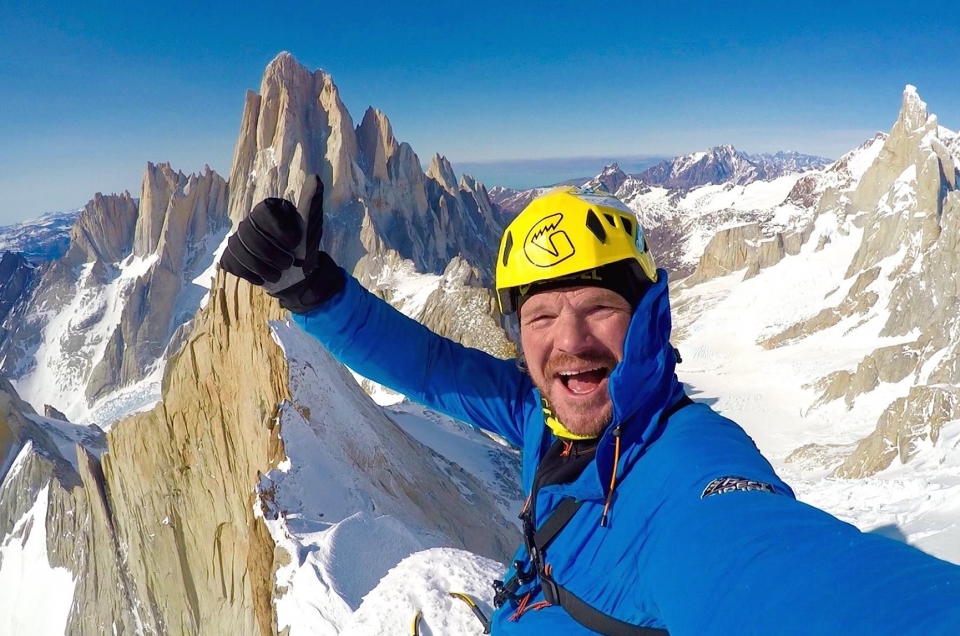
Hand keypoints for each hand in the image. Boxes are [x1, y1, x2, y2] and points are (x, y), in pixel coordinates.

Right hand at [220, 174, 344, 312]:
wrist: (298, 276)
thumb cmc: (305, 248)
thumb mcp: (310, 227)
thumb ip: (310, 203)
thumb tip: (314, 178)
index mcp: (267, 208)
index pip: (263, 214)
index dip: (279, 232)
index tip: (295, 244)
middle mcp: (248, 221)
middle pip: (250, 235)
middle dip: (274, 255)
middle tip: (289, 263)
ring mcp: (237, 240)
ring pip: (241, 252)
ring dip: (265, 268)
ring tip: (279, 273)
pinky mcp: (231, 257)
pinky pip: (234, 265)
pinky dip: (252, 275)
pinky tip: (264, 276)